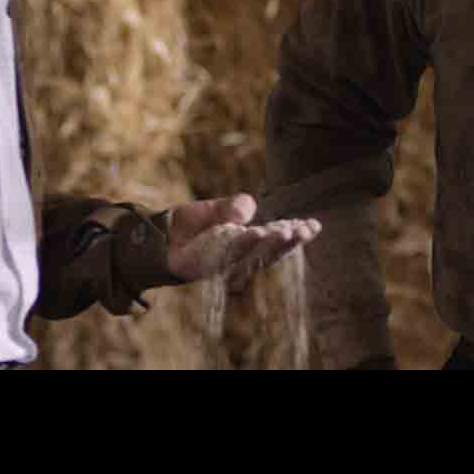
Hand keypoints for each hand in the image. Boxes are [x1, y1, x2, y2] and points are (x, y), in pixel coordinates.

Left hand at [165, 193, 321, 289]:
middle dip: (288, 241)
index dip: (296, 235)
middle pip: (269, 253)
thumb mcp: (220, 207)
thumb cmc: (195, 225)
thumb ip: (237, 206)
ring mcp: (222, 265)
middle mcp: (239, 258)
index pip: (277, 241)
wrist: (159, 236)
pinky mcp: (202, 268)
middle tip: (304, 229)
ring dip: (269, 243)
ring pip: (250, 255)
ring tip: (285, 230)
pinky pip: (223, 257)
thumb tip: (246, 212)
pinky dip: (240, 245)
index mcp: (248, 244)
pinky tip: (254, 232)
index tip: (314, 226)